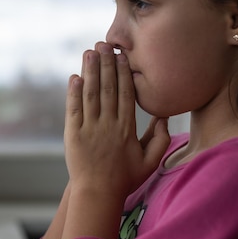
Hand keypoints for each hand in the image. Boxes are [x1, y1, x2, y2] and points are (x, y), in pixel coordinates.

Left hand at [64, 42, 170, 200]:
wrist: (97, 194)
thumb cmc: (124, 179)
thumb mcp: (149, 162)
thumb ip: (159, 140)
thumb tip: (164, 117)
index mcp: (127, 129)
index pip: (126, 94)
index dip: (123, 73)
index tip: (122, 56)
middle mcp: (109, 125)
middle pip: (108, 88)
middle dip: (106, 64)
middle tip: (104, 44)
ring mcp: (90, 128)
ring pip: (91, 94)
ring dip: (90, 71)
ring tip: (89, 52)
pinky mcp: (73, 134)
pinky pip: (74, 109)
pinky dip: (74, 92)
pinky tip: (75, 77)